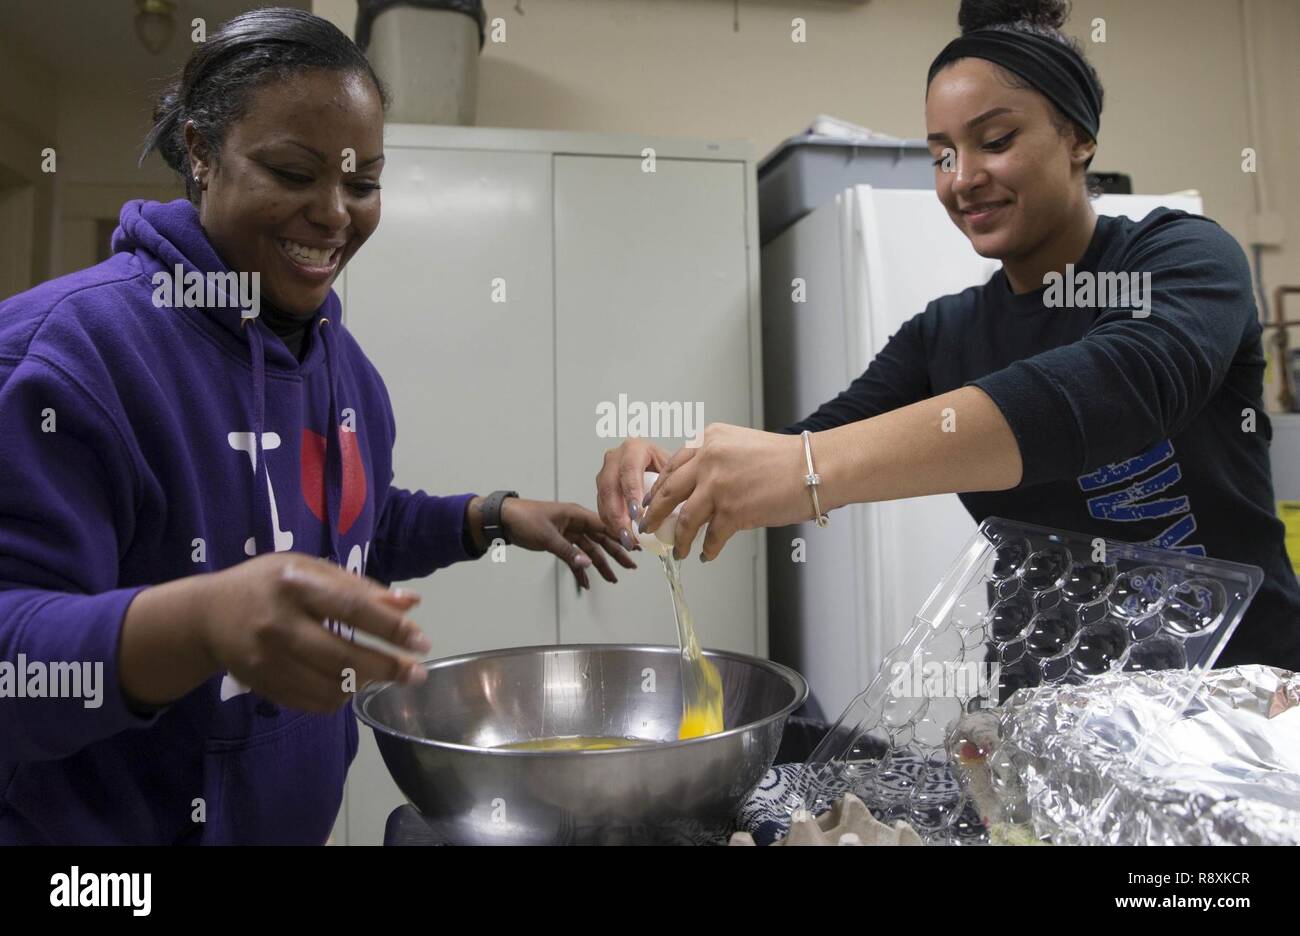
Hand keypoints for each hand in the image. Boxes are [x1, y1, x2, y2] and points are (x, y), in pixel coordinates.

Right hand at [196, 552, 429, 712]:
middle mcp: (279, 624)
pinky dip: (340, 697)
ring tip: (383, 676)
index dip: (391, 628)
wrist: (207, 615)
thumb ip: (360, 588)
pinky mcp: (261, 685)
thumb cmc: (270, 584)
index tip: (422, 642)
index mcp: (296, 584)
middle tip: (416, 673)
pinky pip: (312, 702)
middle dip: (387, 668)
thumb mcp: (311, 571)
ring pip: (330, 685)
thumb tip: (411, 603)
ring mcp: (267, 659)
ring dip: (366, 684)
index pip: (352, 608)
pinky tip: (352, 684)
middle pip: (343, 655)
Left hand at [500, 497, 636, 588]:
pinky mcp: (560, 541)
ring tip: (612, 580)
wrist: (503, 519)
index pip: (604, 526)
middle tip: (630, 566)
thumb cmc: (525, 518)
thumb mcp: (548, 536)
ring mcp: (568, 532)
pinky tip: (586, 582)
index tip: (635, 547)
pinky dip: (580, 569)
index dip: (621, 537)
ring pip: (589, 550)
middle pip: (601, 540)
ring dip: (599, 565)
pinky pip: (575, 556)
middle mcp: (576, 522)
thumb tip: (587, 564)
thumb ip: (569, 552)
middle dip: (615, 553)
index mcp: (576, 514)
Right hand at [595, 437, 672, 546]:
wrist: (658, 465)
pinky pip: (601, 506)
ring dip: (613, 521)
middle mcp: (615, 457)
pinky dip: (611, 522)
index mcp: (634, 449)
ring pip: (603, 498)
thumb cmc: (668, 467)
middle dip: (618, 514)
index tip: (638, 514)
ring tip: (628, 540)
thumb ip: (672, 485)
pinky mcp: (601, 486)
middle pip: (610, 486)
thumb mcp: (674, 470)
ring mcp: (605, 471)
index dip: (631, 493)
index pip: (629, 469)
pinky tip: (623, 535)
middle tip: (629, 534)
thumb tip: (678, 511)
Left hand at [639, 423, 809, 560]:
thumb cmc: (787, 459)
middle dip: (655, 513)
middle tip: (649, 526)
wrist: (814, 468)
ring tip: (679, 550)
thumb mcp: (741, 445)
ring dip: (680, 539)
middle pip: (668, 491)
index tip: (651, 500)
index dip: (658, 487)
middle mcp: (708, 460)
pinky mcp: (732, 511)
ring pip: (685, 519)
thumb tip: (699, 489)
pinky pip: (711, 537)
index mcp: (709, 440)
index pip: (672, 465)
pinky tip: (706, 554)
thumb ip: (716, 460)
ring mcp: (718, 486)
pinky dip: (707, 549)